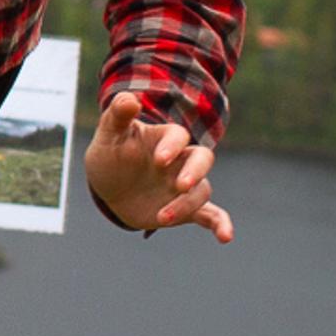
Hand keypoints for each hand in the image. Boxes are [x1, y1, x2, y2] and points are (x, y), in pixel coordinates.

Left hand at [85, 90, 233, 240]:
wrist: (110, 185)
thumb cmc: (112, 153)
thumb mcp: (110, 134)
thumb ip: (118, 116)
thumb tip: (128, 98)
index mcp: (165, 139)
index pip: (178, 136)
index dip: (172, 146)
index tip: (158, 160)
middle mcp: (181, 160)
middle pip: (203, 158)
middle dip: (195, 172)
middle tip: (180, 185)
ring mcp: (184, 185)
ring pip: (201, 190)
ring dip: (186, 204)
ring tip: (162, 217)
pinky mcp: (186, 209)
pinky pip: (211, 215)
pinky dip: (221, 224)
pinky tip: (226, 237)